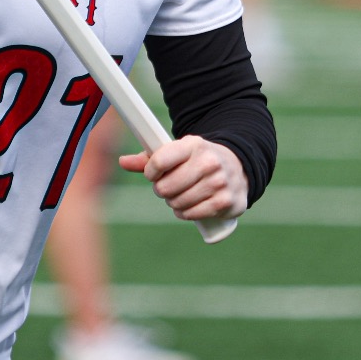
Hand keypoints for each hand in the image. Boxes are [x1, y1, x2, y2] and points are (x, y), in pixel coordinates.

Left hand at [120, 135, 246, 221]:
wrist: (238, 167)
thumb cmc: (197, 160)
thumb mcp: (178, 152)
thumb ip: (149, 158)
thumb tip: (122, 161)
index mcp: (193, 144)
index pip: (159, 161)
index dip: (150, 172)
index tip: (152, 174)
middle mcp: (208, 161)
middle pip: (165, 187)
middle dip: (161, 190)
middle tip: (168, 187)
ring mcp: (219, 182)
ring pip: (177, 203)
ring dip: (174, 203)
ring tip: (181, 195)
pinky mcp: (226, 202)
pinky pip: (192, 214)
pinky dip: (186, 214)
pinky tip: (190, 206)